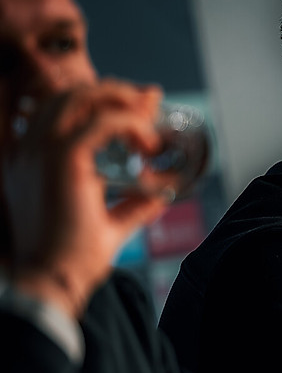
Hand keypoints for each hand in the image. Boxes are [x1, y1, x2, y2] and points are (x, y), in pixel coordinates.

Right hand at [3, 80, 167, 317]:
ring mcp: (41, 151)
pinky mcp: (62, 160)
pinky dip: (130, 123)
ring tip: (149, 120)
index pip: (61, 111)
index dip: (100, 99)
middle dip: (114, 91)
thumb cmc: (72, 259)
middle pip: (69, 94)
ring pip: (80, 96)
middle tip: (148, 104)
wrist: (54, 280)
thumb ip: (132, 205)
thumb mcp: (108, 222)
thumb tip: (160, 195)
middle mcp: (29, 150)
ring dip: (121, 99)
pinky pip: (102, 121)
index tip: (140, 104)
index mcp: (32, 162)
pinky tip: (148, 143)